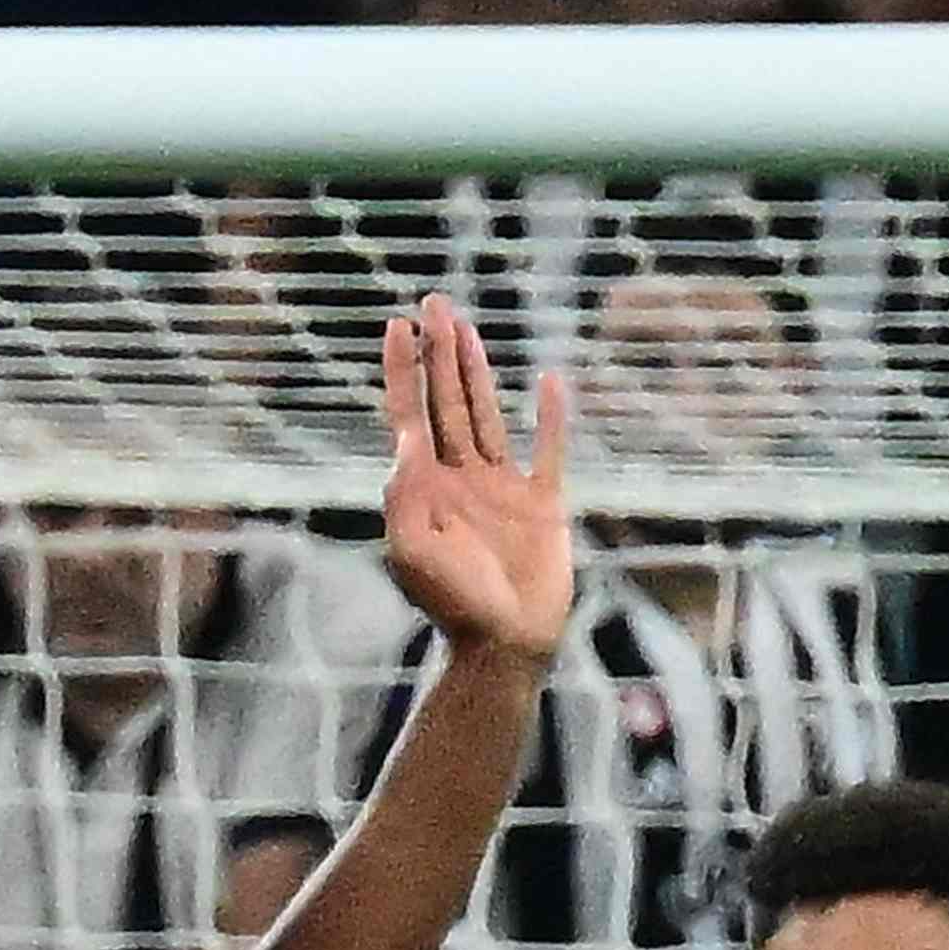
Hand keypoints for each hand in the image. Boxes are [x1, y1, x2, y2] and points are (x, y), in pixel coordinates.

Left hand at [374, 292, 574, 661]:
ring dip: (477, 371)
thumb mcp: (410, 551)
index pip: (410, 414)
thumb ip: (403, 496)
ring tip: (466, 328)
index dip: (403, 370)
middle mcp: (461, 478)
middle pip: (447, 403)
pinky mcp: (542, 503)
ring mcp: (502, 487)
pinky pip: (548, 449)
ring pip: (487, 414)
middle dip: (439, 354)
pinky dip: (550, 416)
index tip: (398, 325)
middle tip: (435, 303)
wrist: (504, 645)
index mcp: (425, 488)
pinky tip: (547, 381)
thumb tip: (404, 440)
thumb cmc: (452, 604)